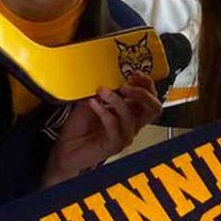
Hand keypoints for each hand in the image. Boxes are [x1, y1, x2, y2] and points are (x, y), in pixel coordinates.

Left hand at [43, 72, 162, 187]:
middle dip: (142, 93)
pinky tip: (93, 104)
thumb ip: (104, 88)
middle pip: (153, 108)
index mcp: (130, 110)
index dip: (147, 84)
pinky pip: (114, 126)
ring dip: (116, 100)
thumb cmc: (80, 126)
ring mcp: (124, 135)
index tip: (135, 73)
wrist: (66, 147)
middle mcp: (131, 123)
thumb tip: (109, 74)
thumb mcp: (92, 98)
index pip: (151, 96)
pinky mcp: (114, 144)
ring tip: (102, 91)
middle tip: (126, 85)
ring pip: (131, 116)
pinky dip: (103, 111)